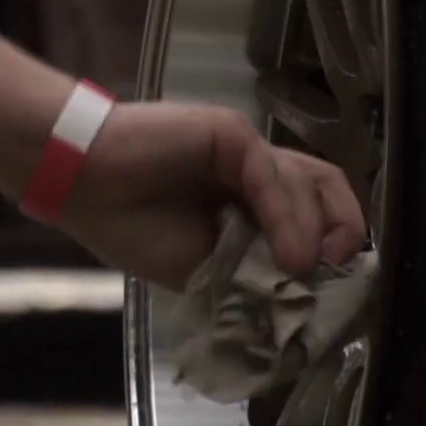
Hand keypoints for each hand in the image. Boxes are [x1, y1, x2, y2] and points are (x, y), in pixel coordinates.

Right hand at [60, 102, 367, 289]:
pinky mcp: (232, 135)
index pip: (313, 214)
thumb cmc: (129, 226)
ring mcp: (246, 151)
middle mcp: (255, 173)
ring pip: (307, 183)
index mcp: (248, 203)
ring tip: (299, 270)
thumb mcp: (204, 267)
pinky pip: (272, 173)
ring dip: (311, 233)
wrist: (80, 185)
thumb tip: (303, 289)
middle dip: (344, 231)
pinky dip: (287, 215)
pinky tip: (289, 253)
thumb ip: (252, 272)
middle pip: (326, 189)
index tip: (336, 290)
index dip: (333, 247)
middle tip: (338, 272)